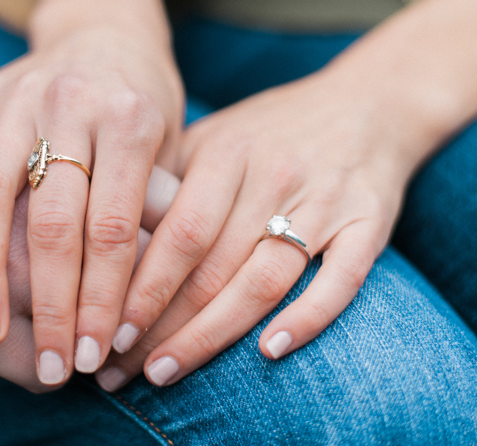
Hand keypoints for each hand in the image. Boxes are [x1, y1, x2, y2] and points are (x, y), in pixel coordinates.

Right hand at [0, 21, 183, 384]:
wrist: (103, 27)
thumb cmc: (144, 100)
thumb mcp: (171, 145)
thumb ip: (156, 205)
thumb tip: (147, 298)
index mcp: (128, 120)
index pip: (113, 228)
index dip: (104, 298)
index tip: (96, 353)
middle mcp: (70, 104)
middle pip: (53, 221)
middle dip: (52, 302)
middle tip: (52, 360)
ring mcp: (16, 97)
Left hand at [98, 68, 420, 388]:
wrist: (366, 104)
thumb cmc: (272, 130)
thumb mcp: (214, 136)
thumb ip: (168, 178)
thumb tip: (110, 240)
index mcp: (228, 152)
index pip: (178, 234)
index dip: (141, 288)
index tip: (108, 330)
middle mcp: (274, 176)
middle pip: (212, 266)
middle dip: (162, 325)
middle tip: (121, 369)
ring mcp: (324, 202)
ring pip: (264, 281)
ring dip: (212, 335)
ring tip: (166, 372)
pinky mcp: (368, 223)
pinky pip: (340, 280)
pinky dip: (308, 318)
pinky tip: (269, 352)